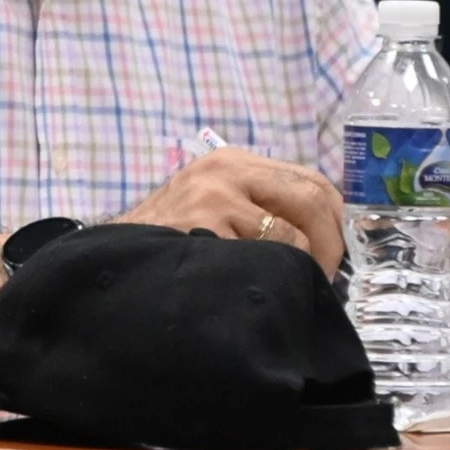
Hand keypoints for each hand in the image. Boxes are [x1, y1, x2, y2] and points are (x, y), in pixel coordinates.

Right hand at [115, 148, 343, 276]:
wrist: (113, 257)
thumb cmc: (164, 238)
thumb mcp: (209, 204)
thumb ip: (257, 204)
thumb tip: (325, 231)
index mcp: (232, 162)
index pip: (311, 180)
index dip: (335, 218)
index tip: (336, 250)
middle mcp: (226, 171)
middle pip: (312, 199)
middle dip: (330, 244)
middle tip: (323, 277)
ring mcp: (215, 197)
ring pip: (293, 235)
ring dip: (300, 267)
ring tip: (285, 286)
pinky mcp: (205, 226)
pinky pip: (267, 257)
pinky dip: (272, 277)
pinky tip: (256, 288)